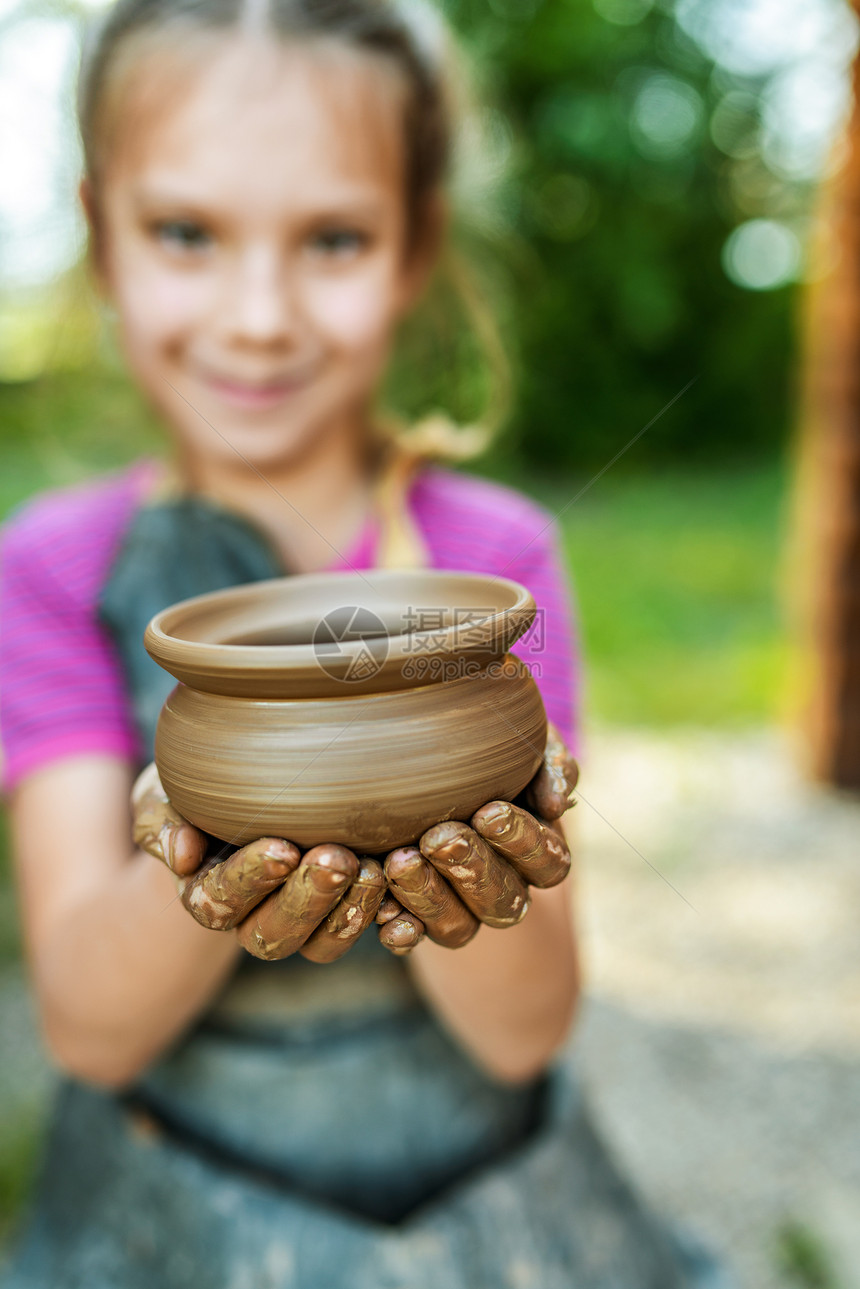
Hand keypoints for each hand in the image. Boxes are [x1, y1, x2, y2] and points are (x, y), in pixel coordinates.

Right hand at [130, 763, 386, 961]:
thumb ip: (160, 821)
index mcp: (206, 893)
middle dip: (309, 898)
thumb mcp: (163, 794)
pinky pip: (367, 936)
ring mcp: (303, 921)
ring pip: (322, 944)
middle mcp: (253, 918)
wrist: (244, 789)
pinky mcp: (346, 913)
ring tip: (373, 869)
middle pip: (275, 934)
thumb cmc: (195, 789)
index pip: (223, 900)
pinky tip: (406, 899)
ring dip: (349, 912)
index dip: (252, 879)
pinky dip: (389, 923)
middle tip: (338, 856)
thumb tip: (181, 856)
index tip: (283, 848)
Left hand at [382, 722, 578, 948]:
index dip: (522, 842)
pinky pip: (413, 938)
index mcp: (539, 853)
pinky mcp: (417, 917)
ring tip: (401, 860)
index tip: (489, 811)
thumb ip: (549, 764)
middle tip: (438, 836)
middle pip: (503, 901)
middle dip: (472, 869)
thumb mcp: (525, 742)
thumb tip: (557, 803)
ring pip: (459, 927)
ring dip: (431, 897)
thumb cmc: (490, 748)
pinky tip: (384, 912)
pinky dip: (401, 929)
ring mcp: (461, 909)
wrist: (425, 758)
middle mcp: (505, 889)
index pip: (547, 863)